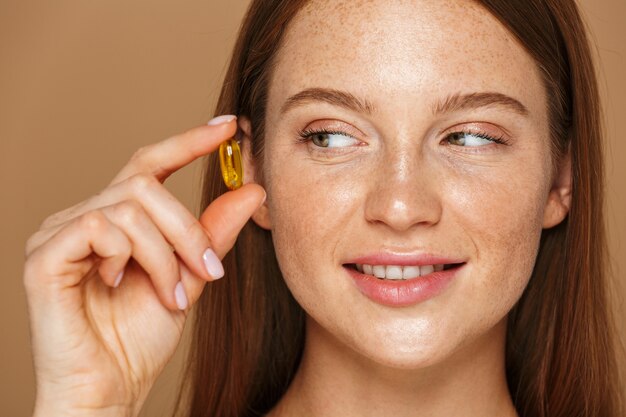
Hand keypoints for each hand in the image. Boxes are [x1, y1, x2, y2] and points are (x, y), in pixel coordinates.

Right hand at [23, 116, 264, 416]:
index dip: (189, 141)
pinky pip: (98, 226)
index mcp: (117, 220)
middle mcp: (85, 217)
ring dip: (165, 253)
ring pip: (130, 207)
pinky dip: (128, 256)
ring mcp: (60, 233)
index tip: (228, 126)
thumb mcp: (189, 277)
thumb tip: (251, 190)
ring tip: (172, 295)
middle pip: (147, 186)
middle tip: (208, 273)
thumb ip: (212, 233)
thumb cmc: (142, 338)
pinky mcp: (44, 256)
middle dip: (188, 230)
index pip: (151, 164)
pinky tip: (122, 284)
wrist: (111, 389)